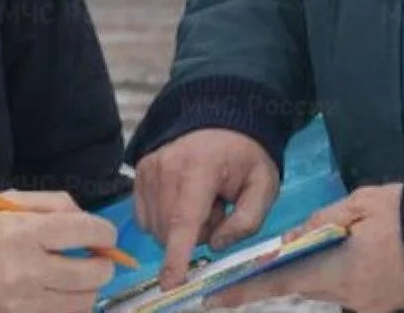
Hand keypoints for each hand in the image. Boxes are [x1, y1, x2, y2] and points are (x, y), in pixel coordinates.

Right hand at [0, 190, 117, 312]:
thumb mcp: (13, 202)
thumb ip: (56, 203)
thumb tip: (89, 220)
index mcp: (26, 232)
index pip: (86, 231)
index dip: (105, 233)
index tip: (105, 235)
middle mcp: (29, 270)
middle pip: (93, 273)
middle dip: (104, 264)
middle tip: (97, 258)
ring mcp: (27, 303)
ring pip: (84, 300)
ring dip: (88, 287)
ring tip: (77, 277)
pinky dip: (71, 304)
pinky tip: (62, 293)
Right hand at [132, 129, 279, 289]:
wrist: (221, 122)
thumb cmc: (245, 157)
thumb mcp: (264, 186)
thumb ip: (248, 221)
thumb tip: (216, 244)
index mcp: (201, 167)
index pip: (185, 218)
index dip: (177, 254)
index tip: (171, 281)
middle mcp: (167, 166)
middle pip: (170, 230)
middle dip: (196, 234)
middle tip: (218, 209)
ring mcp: (149, 168)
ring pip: (156, 228)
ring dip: (179, 228)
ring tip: (202, 200)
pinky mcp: (139, 173)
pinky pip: (145, 218)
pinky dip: (165, 220)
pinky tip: (183, 199)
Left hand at [203, 183, 403, 312]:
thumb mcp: (356, 204)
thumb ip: (319, 223)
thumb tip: (290, 239)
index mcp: (335, 270)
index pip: (278, 284)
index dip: (243, 292)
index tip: (214, 299)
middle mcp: (346, 296)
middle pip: (302, 288)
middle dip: (280, 279)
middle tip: (252, 272)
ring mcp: (366, 306)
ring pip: (326, 290)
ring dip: (314, 275)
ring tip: (308, 256)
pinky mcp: (383, 306)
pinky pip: (350, 292)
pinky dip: (340, 277)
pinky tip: (345, 259)